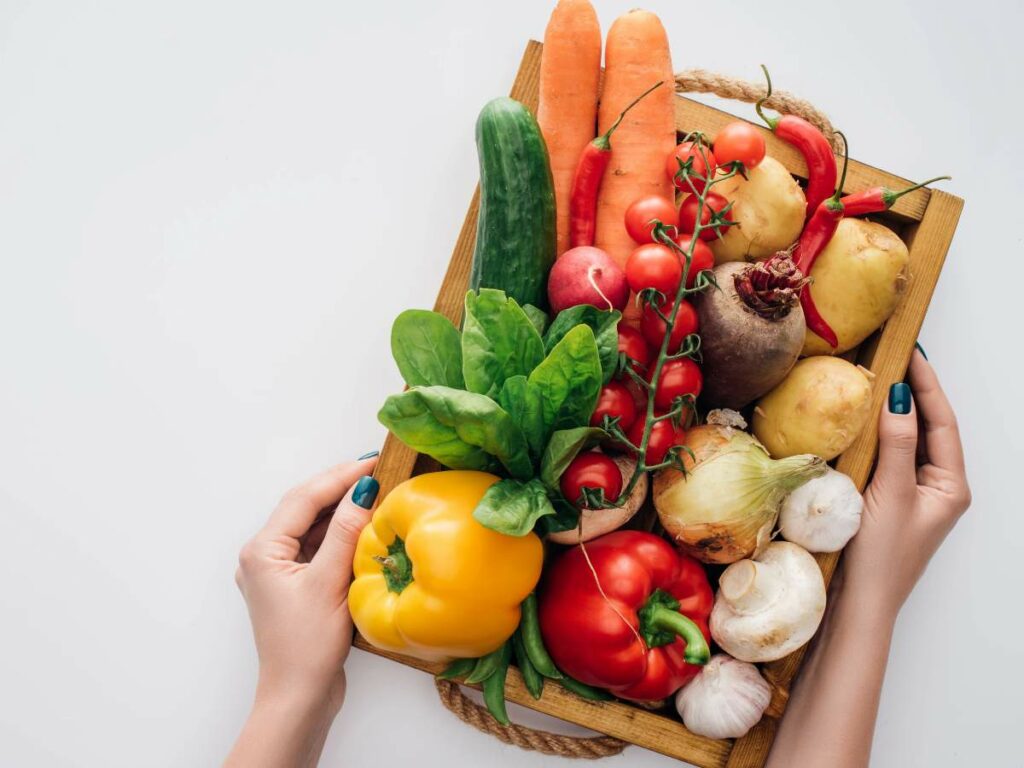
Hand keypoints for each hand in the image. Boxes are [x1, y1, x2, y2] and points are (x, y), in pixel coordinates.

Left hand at [234, 457, 378, 716]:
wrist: (298, 696)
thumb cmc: (307, 647)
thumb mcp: (330, 583)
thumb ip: (345, 532)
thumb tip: (363, 489)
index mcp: (262, 551)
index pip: (304, 498)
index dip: (340, 476)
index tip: (373, 461)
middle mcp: (262, 555)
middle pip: (304, 506)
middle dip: (340, 486)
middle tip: (377, 468)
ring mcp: (277, 570)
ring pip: (311, 524)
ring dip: (341, 508)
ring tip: (376, 490)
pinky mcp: (293, 583)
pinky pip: (315, 545)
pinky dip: (339, 532)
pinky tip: (362, 524)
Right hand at [844, 350, 970, 615]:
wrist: (861, 603)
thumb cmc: (881, 556)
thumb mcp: (890, 494)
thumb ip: (895, 445)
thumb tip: (898, 399)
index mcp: (951, 486)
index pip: (942, 423)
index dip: (927, 387)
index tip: (911, 355)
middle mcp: (938, 488)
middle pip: (930, 429)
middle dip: (914, 393)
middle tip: (895, 358)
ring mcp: (915, 494)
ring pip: (910, 442)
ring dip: (896, 412)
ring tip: (879, 379)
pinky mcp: (891, 501)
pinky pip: (890, 457)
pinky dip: (880, 434)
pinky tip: (864, 421)